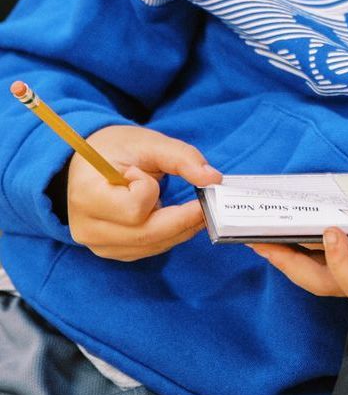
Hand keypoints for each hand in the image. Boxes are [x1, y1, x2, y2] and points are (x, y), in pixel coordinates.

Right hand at [67, 124, 219, 259]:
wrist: (89, 162)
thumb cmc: (118, 149)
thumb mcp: (149, 143)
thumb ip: (183, 158)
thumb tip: (214, 179)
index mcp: (87, 196)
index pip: (134, 208)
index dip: (149, 190)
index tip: (142, 172)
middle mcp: (87, 228)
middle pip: (147, 235)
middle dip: (184, 220)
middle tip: (208, 203)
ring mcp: (97, 244)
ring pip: (152, 246)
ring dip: (181, 229)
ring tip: (196, 208)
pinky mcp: (110, 250)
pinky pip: (148, 249)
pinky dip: (169, 235)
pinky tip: (178, 218)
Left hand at [250, 198, 347, 298]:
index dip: (340, 262)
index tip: (332, 230)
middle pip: (324, 282)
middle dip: (290, 265)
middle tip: (258, 240)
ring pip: (318, 272)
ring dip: (287, 254)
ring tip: (257, 233)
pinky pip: (325, 252)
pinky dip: (302, 242)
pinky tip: (284, 224)